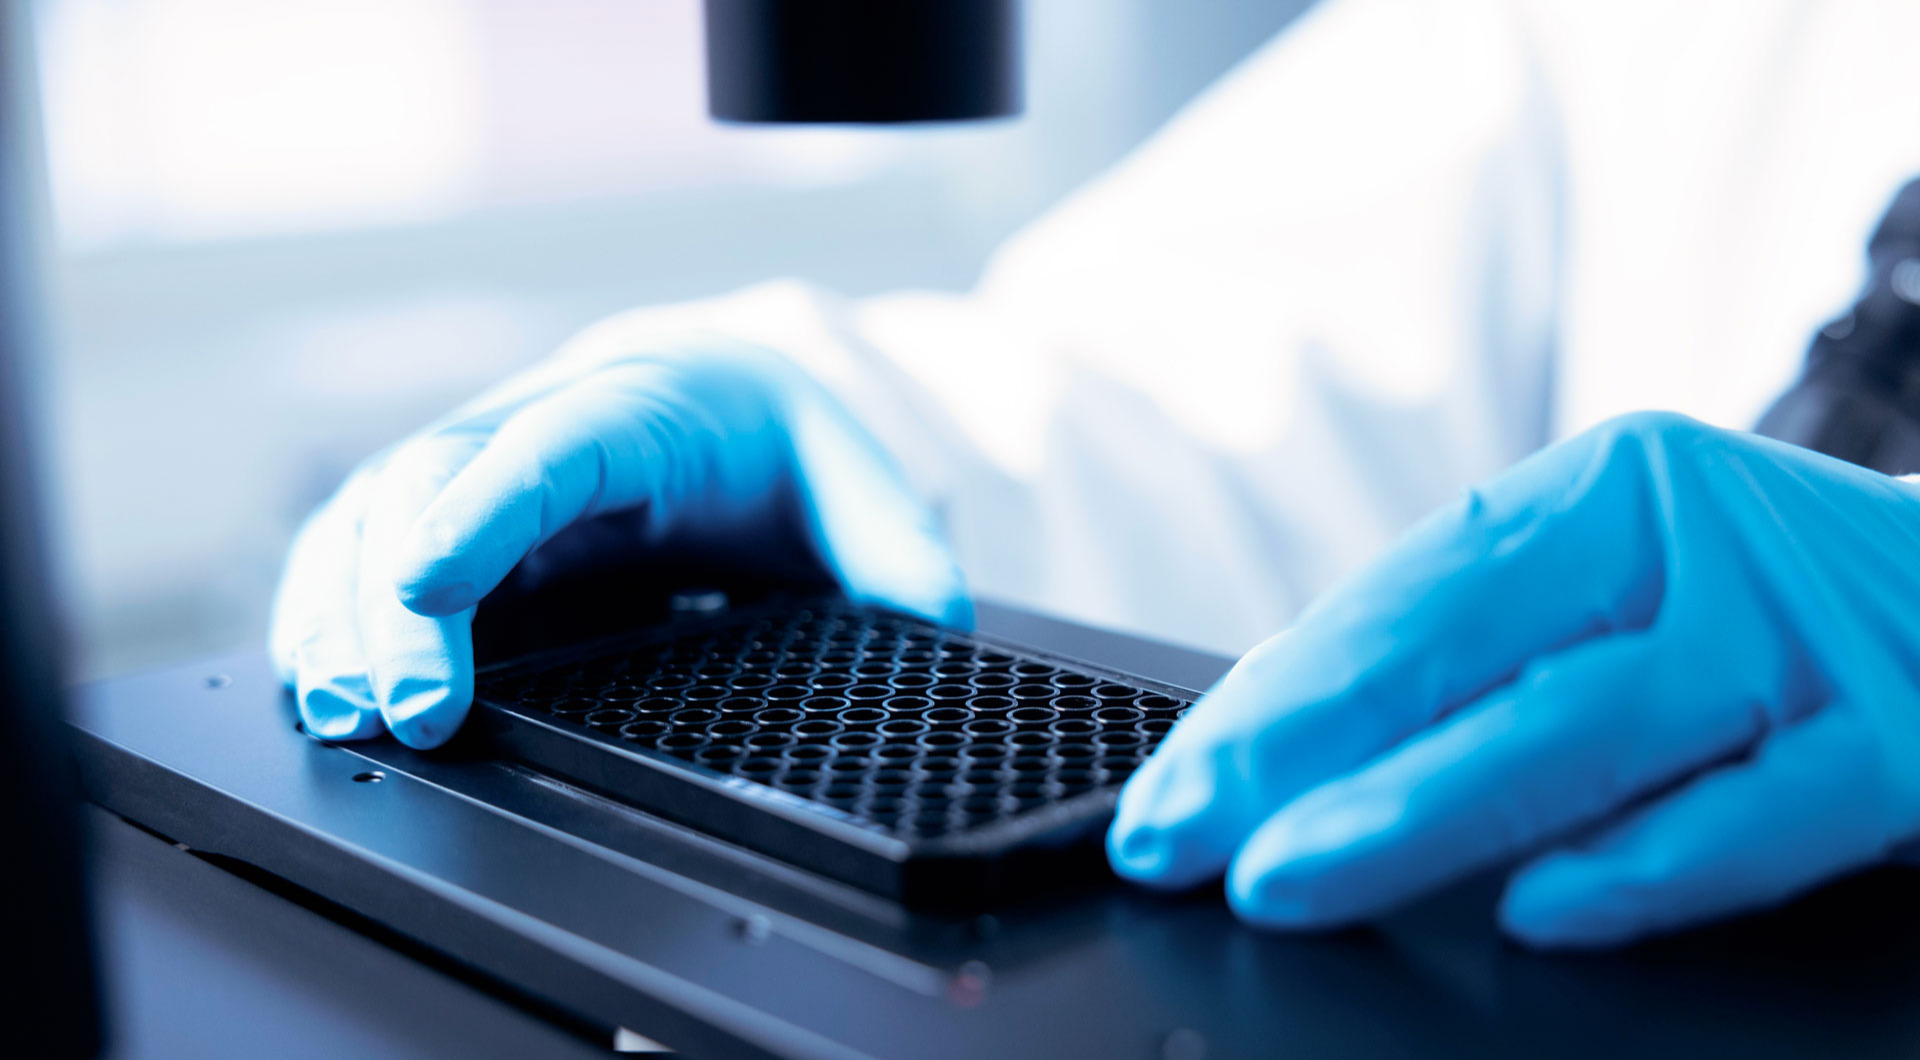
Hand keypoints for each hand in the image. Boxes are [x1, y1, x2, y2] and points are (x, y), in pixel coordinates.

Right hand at [269, 332, 967, 748]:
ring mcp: (488, 466)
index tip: (434, 585)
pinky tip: (317, 677)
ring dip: (342, 607)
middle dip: (400, 598)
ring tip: (332, 706)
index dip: (486, 513)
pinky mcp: (458, 517)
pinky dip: (333, 609)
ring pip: (380, 512)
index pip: (552, 448)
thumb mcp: (854, 483)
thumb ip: (894, 550)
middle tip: (403, 712)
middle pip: (438, 485)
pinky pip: (369, 546)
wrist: (731, 396)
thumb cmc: (779, 438)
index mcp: (646, 406)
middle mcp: (544, 423)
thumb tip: (935, 617)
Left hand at [1108, 411, 1919, 947]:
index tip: (1164, 798)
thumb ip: (1487, 654)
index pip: (1397, 605)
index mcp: (1603, 497)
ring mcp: (1799, 633)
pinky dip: (1646, 862)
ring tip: (1291, 875)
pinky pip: (1762, 810)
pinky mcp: (1908, 737)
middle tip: (1179, 839)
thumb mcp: (1632, 591)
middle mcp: (1691, 540)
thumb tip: (1283, 738)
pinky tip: (1542, 910)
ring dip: (1417, 810)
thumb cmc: (1778, 613)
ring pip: (1577, 726)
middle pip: (1460, 651)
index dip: (1267, 705)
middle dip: (1295, 757)